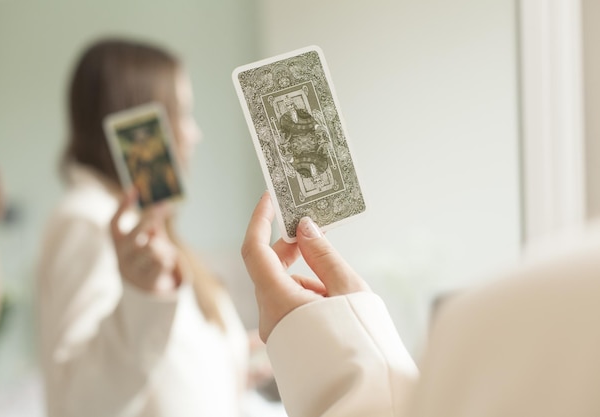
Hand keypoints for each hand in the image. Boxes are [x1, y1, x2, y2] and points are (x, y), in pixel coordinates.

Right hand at [110, 191, 181, 294]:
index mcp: (117, 243)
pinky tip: (166, 261)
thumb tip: (164, 205)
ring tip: (164, 250)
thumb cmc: (146, 255)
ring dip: (163, 246)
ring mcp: (132, 270)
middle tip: (162, 208)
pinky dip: (169, 258)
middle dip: (149, 220)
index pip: (113, 223)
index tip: (134, 188)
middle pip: (134, 235)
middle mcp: (120, 256)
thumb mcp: (146, 238)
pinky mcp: (146, 281)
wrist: (146, 287)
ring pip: (152, 249)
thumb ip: (152, 223)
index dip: (122, 206)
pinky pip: (163, 262)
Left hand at [241, 192, 370, 341]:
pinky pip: (288, 303)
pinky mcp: (286, 336)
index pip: (254, 250)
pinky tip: (331, 297)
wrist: (365, 391)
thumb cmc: (360, 342)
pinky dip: (306, 291)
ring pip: (281, 286)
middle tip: (311, 230)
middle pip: (268, 267)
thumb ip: (323, 254)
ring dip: (304, 272)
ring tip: (334, 276)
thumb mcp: (347, 289)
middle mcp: (269, 315)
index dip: (260, 220)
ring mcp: (276, 328)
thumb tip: (305, 228)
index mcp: (278, 301)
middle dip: (289, 246)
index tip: (271, 198)